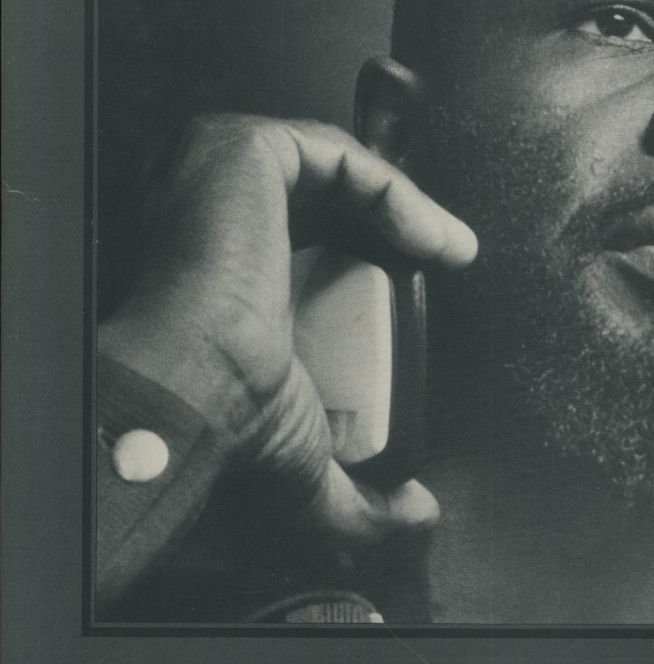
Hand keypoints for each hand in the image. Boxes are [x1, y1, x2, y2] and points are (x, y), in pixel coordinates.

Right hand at [99, 113, 476, 547]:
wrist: (191, 393)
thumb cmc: (227, 413)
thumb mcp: (308, 447)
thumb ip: (356, 495)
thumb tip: (415, 515)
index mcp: (219, 261)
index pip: (312, 230)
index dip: (379, 247)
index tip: (432, 276)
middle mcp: (213, 207)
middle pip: (332, 197)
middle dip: (398, 223)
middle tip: (448, 258)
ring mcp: (219, 171)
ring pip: (340, 171)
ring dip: (406, 207)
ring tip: (452, 249)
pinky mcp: (243, 148)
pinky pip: (340, 156)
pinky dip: (396, 190)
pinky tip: (432, 237)